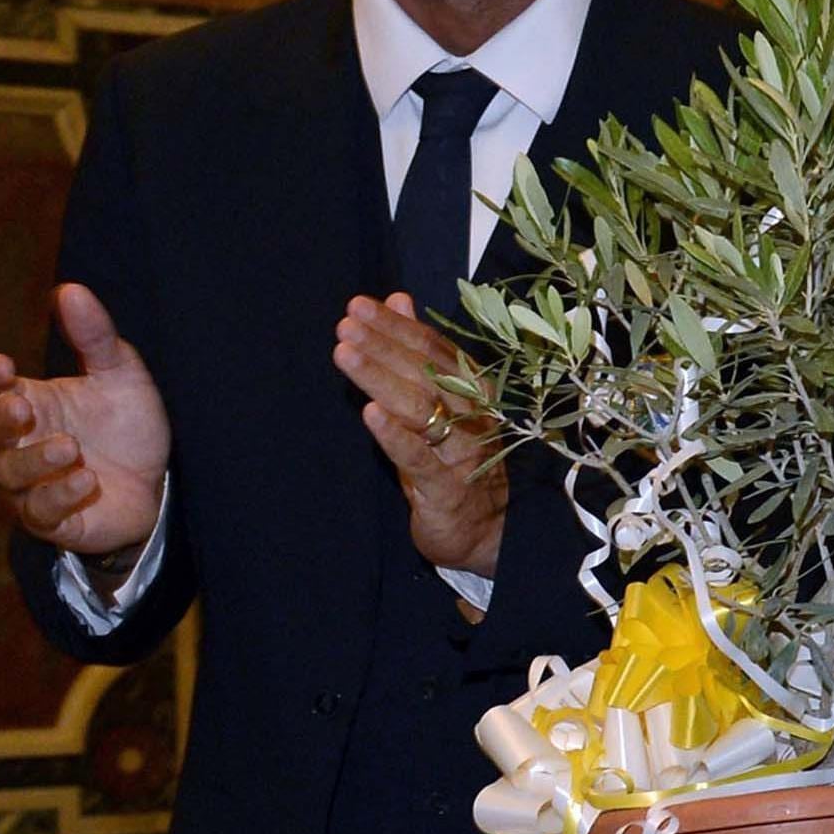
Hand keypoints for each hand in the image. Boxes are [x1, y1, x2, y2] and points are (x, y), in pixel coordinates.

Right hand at [0, 283, 170, 559]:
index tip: (3, 364)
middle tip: (24, 407)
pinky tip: (84, 479)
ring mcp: (30, 485)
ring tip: (68, 446)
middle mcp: (16, 445)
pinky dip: (59, 494)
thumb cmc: (126, 426)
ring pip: (9, 474)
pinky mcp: (55, 520)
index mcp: (26, 402)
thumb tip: (70, 290)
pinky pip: (41, 512)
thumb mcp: (120, 375)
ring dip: (35, 459)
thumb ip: (95, 337)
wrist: (161, 482)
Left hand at [333, 293, 503, 576]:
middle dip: (383, 345)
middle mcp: (475, 417)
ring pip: (421, 408)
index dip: (398, 327)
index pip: (436, 350)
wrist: (489, 534)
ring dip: (381, 378)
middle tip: (347, 324)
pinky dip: (395, 435)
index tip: (361, 307)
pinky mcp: (446, 490)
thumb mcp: (440, 404)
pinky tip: (369, 413)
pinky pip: (420, 459)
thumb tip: (399, 300)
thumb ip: (419, 351)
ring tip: (345, 353)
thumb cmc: (458, 463)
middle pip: (427, 373)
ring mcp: (464, 453)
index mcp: (475, 392)